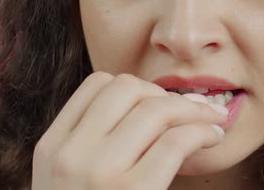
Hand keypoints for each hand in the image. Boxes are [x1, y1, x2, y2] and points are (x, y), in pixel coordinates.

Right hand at [31, 71, 227, 189]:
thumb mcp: (68, 182)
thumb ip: (91, 146)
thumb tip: (151, 109)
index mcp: (51, 147)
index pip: (97, 84)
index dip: (135, 88)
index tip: (159, 104)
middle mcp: (70, 155)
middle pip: (127, 88)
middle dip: (165, 94)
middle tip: (190, 110)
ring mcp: (98, 174)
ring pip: (154, 109)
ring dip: (192, 109)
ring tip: (210, 122)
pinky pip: (174, 142)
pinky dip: (201, 133)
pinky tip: (211, 139)